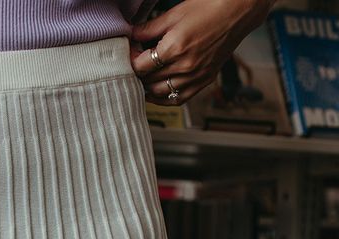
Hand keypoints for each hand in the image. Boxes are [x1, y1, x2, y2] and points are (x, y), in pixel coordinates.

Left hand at [129, 0, 274, 105]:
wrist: (238, 11)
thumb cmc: (209, 6)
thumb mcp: (175, 13)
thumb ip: (150, 28)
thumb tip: (132, 36)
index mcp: (175, 48)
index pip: (140, 66)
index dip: (131, 60)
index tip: (131, 52)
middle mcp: (185, 66)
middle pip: (148, 80)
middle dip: (138, 72)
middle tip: (136, 62)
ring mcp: (195, 76)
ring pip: (160, 93)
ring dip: (147, 88)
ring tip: (142, 78)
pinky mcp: (204, 81)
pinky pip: (178, 99)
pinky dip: (164, 99)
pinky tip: (156, 93)